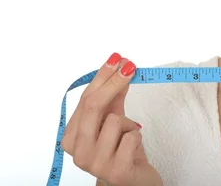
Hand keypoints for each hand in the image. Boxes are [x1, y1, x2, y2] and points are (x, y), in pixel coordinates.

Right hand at [61, 53, 162, 185]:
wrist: (133, 181)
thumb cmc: (121, 149)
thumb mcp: (115, 119)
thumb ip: (114, 96)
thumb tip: (121, 65)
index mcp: (72, 137)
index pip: (86, 99)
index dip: (103, 76)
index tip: (117, 59)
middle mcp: (78, 152)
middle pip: (93, 106)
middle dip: (114, 82)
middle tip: (130, 66)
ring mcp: (95, 164)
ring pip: (115, 120)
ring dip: (128, 124)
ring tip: (127, 137)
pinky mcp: (117, 171)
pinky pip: (132, 136)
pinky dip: (137, 137)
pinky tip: (133, 149)